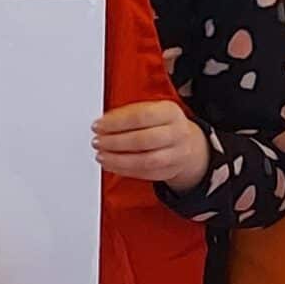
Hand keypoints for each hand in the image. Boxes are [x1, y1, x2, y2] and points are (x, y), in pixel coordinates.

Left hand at [93, 99, 211, 188]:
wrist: (187, 142)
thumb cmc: (161, 124)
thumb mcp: (149, 109)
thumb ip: (127, 114)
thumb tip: (103, 122)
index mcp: (169, 112)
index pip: (141, 116)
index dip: (116, 122)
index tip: (98, 126)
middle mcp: (177, 133)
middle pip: (143, 140)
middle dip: (115, 142)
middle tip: (98, 142)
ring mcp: (176, 154)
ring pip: (145, 160)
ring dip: (118, 160)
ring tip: (102, 156)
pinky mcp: (170, 170)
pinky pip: (146, 173)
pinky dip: (125, 170)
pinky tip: (112, 165)